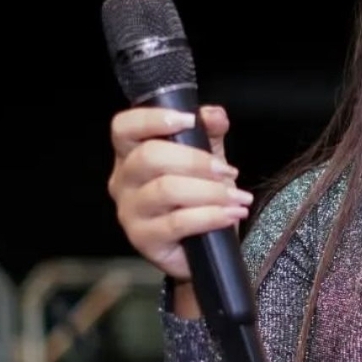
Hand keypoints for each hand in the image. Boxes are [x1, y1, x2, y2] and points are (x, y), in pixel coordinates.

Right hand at [107, 104, 251, 282]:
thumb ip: (209, 132)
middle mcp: (123, 181)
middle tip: (227, 171)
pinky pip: (177, 223)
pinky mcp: (143, 239)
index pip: (124, 127)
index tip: (189, 120)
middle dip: (196, 161)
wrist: (205, 247)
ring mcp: (130, 212)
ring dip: (210, 191)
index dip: (153, 119)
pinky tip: (232, 214)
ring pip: (166, 190)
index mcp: (131, 154)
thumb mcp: (206, 158)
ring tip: (237, 197)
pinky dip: (211, 216)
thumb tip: (214, 115)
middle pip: (149, 157)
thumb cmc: (198, 197)